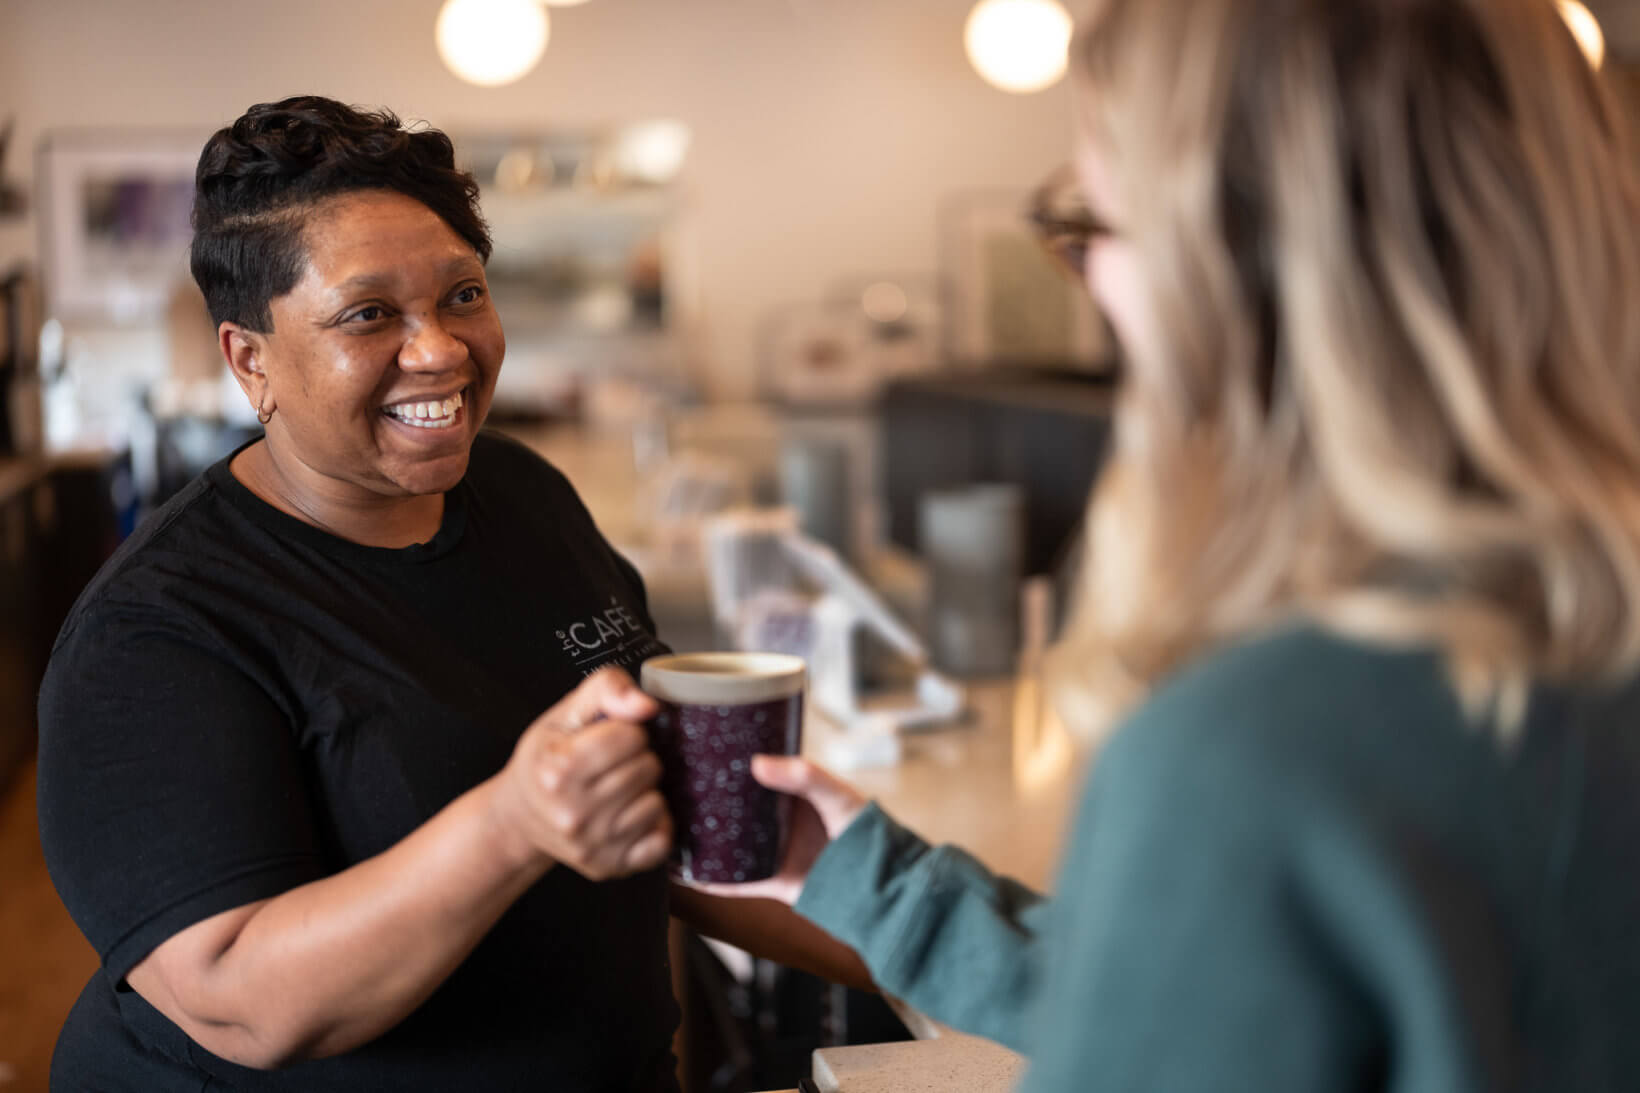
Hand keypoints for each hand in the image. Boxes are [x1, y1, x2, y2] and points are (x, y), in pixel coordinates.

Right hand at [488, 668, 670, 881]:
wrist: (520, 815)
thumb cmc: (547, 758)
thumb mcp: (565, 712)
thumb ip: (607, 689)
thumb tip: (648, 706)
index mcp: (559, 769)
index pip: (632, 736)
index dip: (626, 731)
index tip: (607, 739)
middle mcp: (572, 813)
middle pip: (648, 769)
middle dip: (637, 759)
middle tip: (611, 765)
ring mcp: (590, 845)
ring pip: (657, 804)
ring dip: (645, 792)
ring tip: (617, 789)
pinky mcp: (607, 867)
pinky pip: (660, 843)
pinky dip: (653, 826)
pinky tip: (629, 815)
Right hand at [685, 755, 867, 904]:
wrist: (883, 885)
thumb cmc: (867, 832)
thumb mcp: (837, 794)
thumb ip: (803, 776)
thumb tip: (757, 763)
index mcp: (793, 795)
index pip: (754, 776)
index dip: (728, 767)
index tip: (698, 754)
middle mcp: (779, 822)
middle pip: (735, 811)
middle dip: (708, 804)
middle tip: (673, 790)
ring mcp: (774, 852)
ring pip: (730, 845)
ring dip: (704, 841)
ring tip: (671, 829)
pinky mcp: (773, 882)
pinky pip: (737, 882)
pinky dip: (712, 880)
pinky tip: (688, 874)